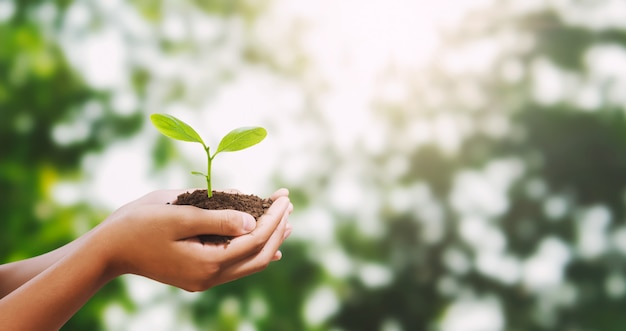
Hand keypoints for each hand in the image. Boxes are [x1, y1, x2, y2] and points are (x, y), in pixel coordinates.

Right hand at [95, 188, 292, 290]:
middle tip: (287, 203)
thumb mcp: (178, 216)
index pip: (255, 240)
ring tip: (285, 220)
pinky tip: (266, 244)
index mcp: (208, 262)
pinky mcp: (198, 275)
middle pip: (258, 255)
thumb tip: (252, 222)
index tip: (285, 197)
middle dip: (277, 228)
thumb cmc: (139, 225)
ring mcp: (204, 279)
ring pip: (249, 263)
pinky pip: (235, 266)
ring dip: (269, 240)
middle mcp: (210, 276)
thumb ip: (218, 219)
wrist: (108, 250)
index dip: (274, 218)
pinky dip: (253, 251)